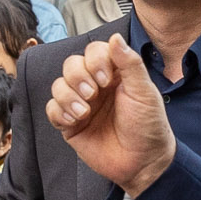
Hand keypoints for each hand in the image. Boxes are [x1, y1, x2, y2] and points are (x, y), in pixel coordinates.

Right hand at [46, 35, 176, 196]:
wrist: (143, 162)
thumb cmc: (149, 127)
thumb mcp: (145, 92)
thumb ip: (130, 64)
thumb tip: (115, 38)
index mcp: (116, 74)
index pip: (94, 51)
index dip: (95, 60)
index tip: (106, 78)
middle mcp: (96, 86)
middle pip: (71, 65)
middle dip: (78, 77)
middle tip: (93, 93)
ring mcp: (82, 104)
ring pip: (58, 85)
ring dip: (68, 96)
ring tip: (85, 112)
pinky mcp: (70, 124)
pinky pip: (51, 109)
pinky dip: (59, 112)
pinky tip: (76, 121)